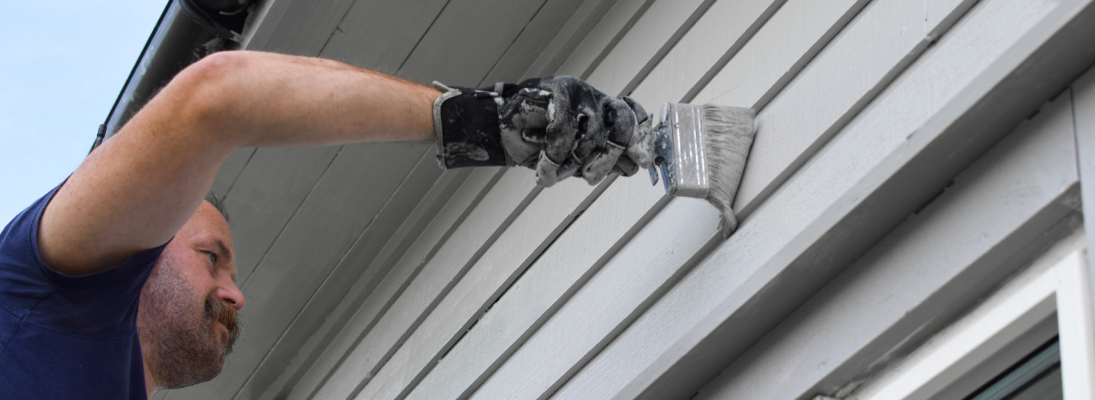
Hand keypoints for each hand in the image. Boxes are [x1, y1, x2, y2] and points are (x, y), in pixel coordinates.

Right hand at [498, 77, 654, 186]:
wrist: (502, 133)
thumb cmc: (539, 145)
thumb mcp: (575, 157)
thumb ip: (603, 159)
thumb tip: (634, 165)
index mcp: (604, 112)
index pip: (634, 118)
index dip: (642, 139)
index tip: (644, 163)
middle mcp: (595, 99)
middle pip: (620, 125)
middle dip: (609, 157)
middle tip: (591, 177)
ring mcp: (577, 91)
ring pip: (592, 133)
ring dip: (571, 164)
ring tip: (555, 174)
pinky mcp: (556, 90)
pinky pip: (564, 131)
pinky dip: (553, 157)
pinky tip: (544, 170)